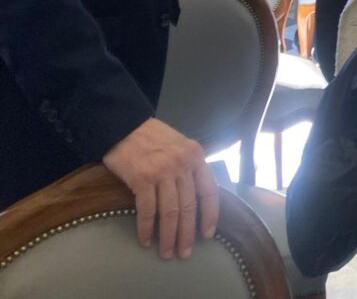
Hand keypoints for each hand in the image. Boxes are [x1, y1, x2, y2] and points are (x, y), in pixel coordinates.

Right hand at [102, 117, 218, 258]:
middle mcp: (182, 163)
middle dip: (187, 234)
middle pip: (189, 206)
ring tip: (166, 253)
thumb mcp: (180, 145)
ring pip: (170, 212)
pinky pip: (147, 211)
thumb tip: (197, 197)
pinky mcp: (142, 179)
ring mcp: (162, 171)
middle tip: (184, 253)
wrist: (125, 124)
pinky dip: (147, 229)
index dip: (210, 215)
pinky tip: (145, 240)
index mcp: (195, 155)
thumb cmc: (153, 137)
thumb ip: (190, 165)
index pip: (209, 190)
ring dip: (168, 237)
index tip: (208, 234)